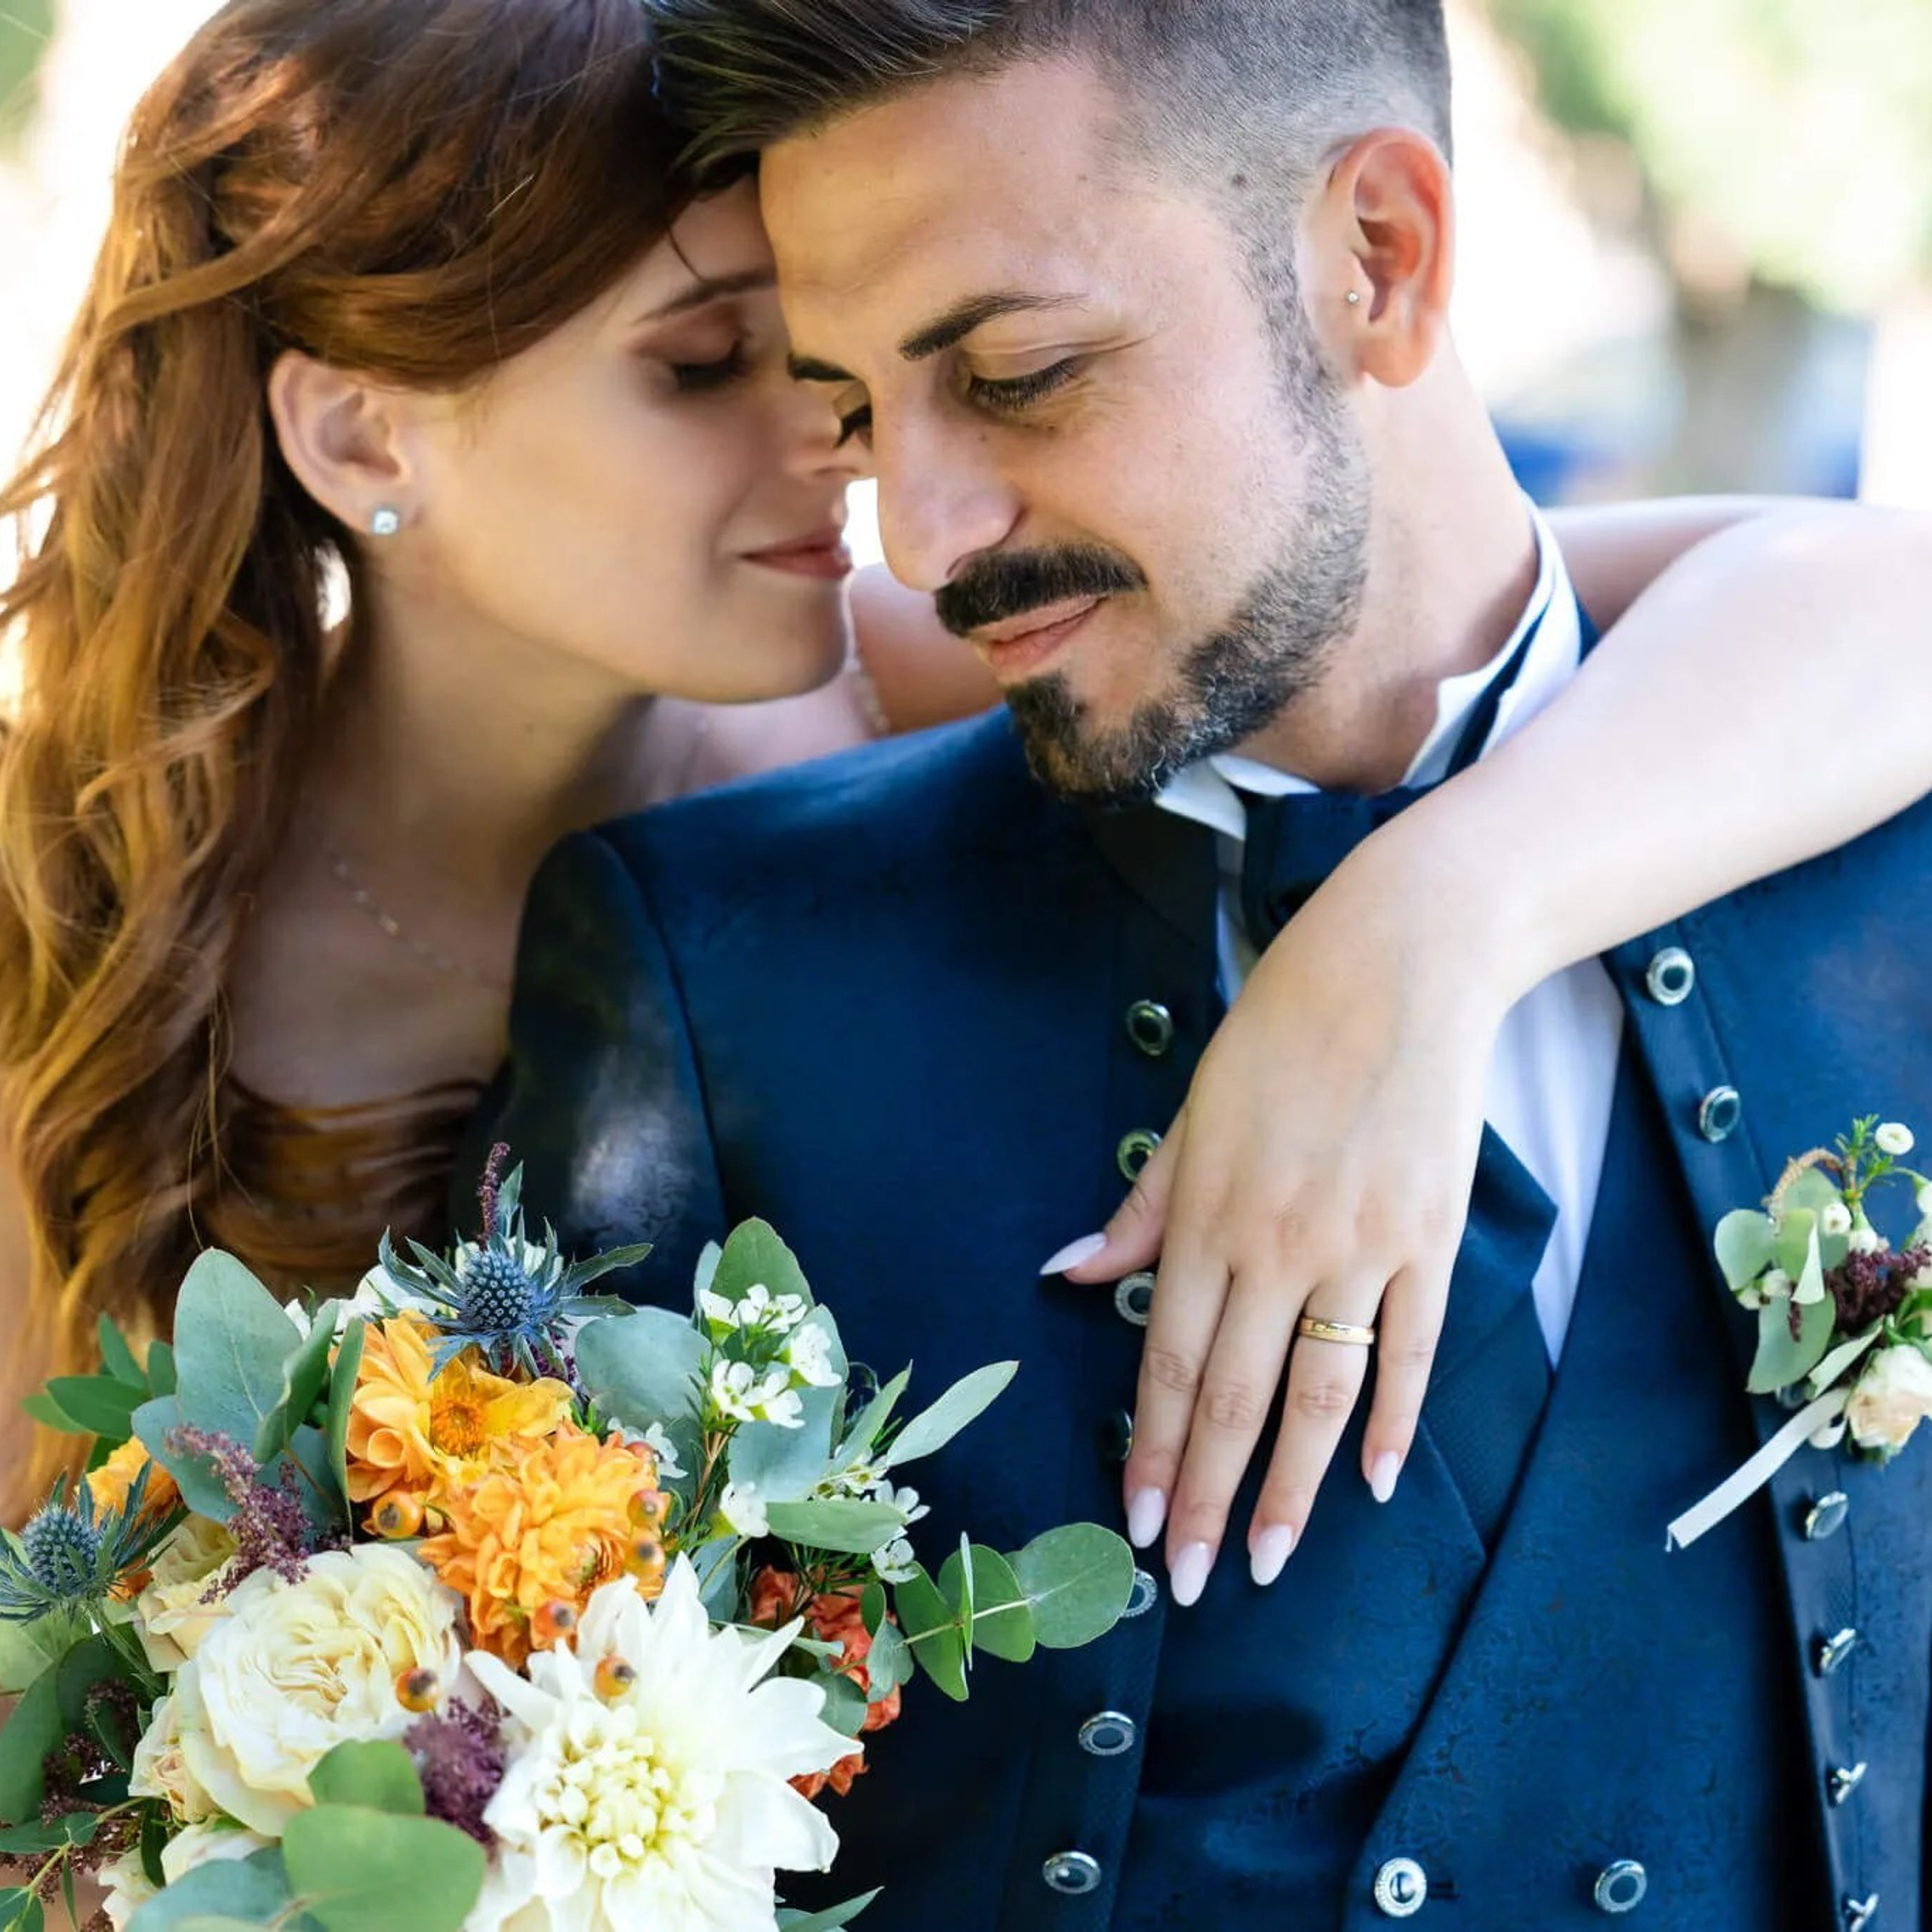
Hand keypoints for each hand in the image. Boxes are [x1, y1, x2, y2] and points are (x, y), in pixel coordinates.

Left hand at [1050, 822, 1514, 1604]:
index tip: (1136, 1521)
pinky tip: (1376, 1483)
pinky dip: (1394, 1422)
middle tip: (1191, 1580)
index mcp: (1206, 1215)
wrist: (1399, 968)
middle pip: (1231, 1399)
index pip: (1164, 1362)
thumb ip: (1139, 1209)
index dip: (1148, 1450)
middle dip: (1204, 1498)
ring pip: (1318, 1397)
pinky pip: (1410, 1353)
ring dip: (1289, 1490)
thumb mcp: (1192, 1114)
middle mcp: (1276, 1245)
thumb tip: (1070, 1273)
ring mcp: (1359, 1249)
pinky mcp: (1430, 1241)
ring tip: (1267, 1560)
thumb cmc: (1281, 1035)